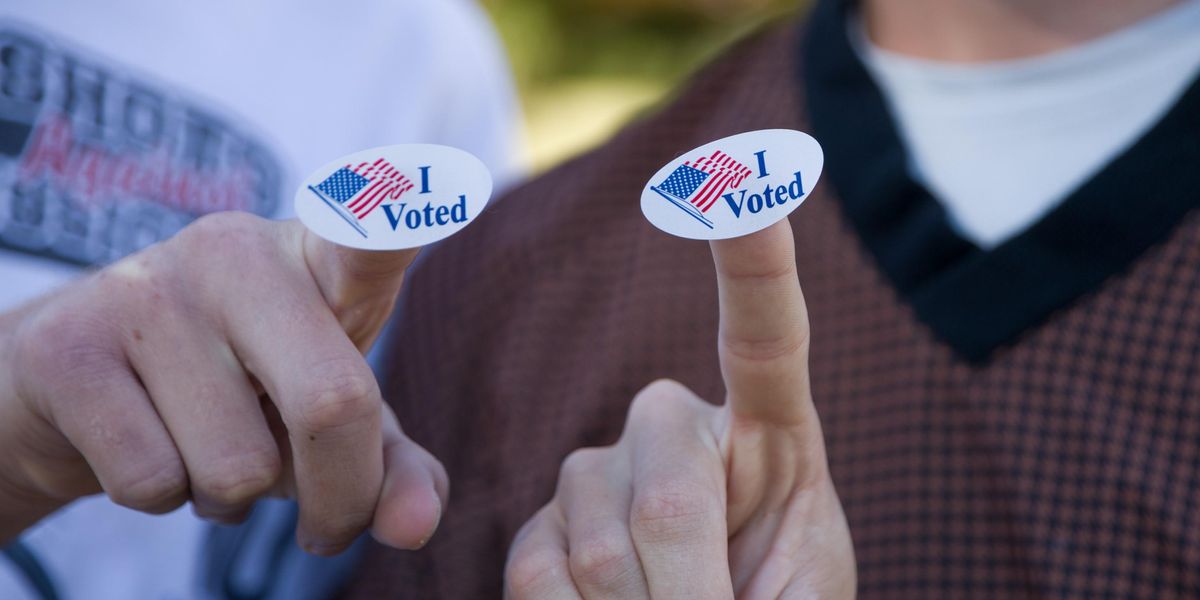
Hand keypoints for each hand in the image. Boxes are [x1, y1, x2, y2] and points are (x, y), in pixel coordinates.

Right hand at [0, 212, 446, 553]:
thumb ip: (388, 466)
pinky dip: (163, 497)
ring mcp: (148, 288)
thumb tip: (414, 526)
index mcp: (318, 257)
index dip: (405, 215)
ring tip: (208, 446)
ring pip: (236, 467)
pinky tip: (150, 446)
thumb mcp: (327, 419)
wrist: (78, 381)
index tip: (458, 181)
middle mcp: (236, 251)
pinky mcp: (68, 345)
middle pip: (331, 404)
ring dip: (232, 496)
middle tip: (329, 525)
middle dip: (340, 497)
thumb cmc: (238, 390)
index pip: (371, 230)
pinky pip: (153, 482)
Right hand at [504, 221, 854, 598]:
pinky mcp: (539, 524)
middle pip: (668, 500)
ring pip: (601, 548)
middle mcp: (671, 427)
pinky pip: (540, 576)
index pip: (765, 335)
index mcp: (767, 430)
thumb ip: (762, 582)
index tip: (741, 183)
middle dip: (694, 596)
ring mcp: (596, 472)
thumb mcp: (801, 597)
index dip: (755, 262)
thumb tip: (646, 555)